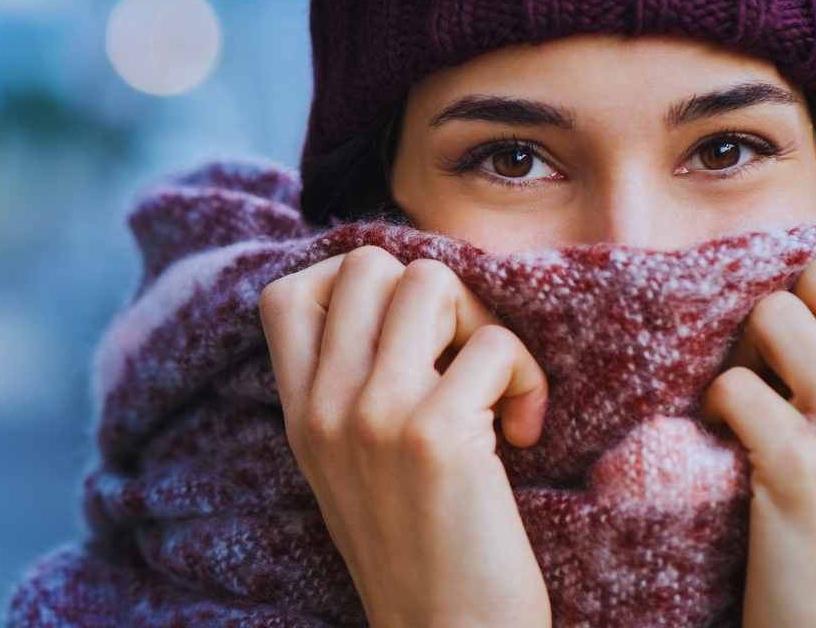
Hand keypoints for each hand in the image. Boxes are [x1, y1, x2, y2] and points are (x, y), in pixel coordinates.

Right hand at [257, 245, 551, 627]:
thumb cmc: (418, 551)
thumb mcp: (349, 467)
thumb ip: (350, 390)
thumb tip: (404, 296)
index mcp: (300, 415)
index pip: (288, 295)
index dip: (353, 285)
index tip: (405, 332)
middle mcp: (325, 407)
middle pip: (369, 265)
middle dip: (434, 294)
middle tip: (460, 357)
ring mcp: (374, 416)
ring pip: (431, 282)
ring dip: (483, 323)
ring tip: (496, 388)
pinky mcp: (435, 435)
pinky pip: (494, 344)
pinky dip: (527, 378)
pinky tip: (525, 433)